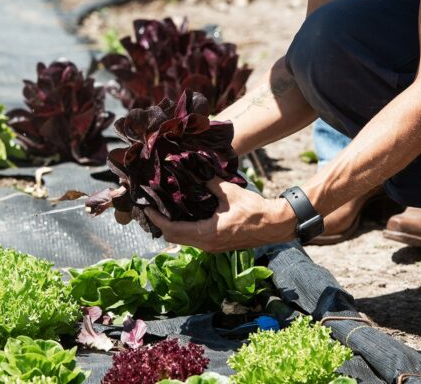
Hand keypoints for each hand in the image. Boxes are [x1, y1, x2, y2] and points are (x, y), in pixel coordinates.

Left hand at [143, 179, 296, 252]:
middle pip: (174, 238)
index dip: (157, 219)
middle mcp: (206, 245)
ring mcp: (211, 247)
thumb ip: (210, 183)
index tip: (146, 207)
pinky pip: (193, 239)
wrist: (274, 225)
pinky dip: (184, 229)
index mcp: (206, 234)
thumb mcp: (229, 192)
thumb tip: (195, 171)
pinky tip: (183, 214)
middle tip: (153, 207)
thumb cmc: (254, 210)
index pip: (172, 230)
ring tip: (165, 209)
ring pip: (183, 240)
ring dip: (172, 227)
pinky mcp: (217, 245)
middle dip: (161, 223)